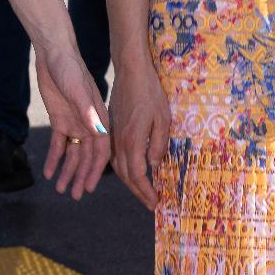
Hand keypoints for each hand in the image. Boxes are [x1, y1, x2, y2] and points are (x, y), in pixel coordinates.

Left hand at [34, 40, 109, 199]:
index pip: (101, 150)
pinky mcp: (60, 120)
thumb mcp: (78, 90)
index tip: (90, 187)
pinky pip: (58, 144)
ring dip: (68, 171)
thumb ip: (87, 112)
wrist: (54, 55)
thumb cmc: (70, 69)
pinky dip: (54, 158)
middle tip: (75, 195)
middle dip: (81, 176)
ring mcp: (74, 123)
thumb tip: (98, 133)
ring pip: (73, 154)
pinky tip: (49, 173)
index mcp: (99, 118)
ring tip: (61, 190)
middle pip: (87, 156)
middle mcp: (89, 124)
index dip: (96, 169)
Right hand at [108, 58, 169, 211]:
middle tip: (150, 203)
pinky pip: (114, 155)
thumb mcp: (162, 118)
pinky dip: (122, 168)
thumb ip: (158, 144)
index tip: (155, 202)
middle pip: (125, 175)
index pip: (137, 175)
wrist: (131, 71)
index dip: (146, 191)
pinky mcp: (112, 127)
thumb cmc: (150, 92)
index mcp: (132, 140)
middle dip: (138, 192)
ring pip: (117, 166)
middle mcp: (119, 141)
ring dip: (130, 182)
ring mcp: (113, 134)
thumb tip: (154, 165)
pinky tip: (130, 169)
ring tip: (142, 191)